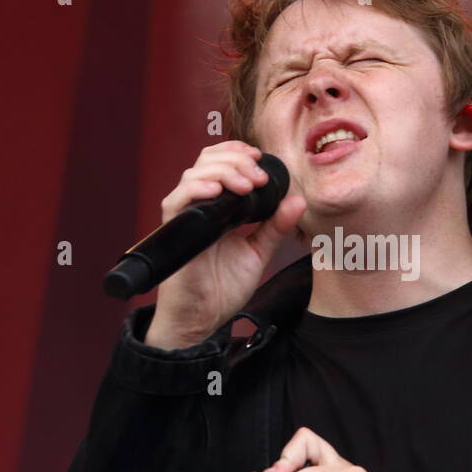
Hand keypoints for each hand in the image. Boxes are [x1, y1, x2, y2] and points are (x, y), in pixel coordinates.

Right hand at [144, 140, 305, 347]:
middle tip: (259, 177)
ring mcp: (185, 217)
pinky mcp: (174, 231)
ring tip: (248, 185)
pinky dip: (198, 189)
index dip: (238, 152)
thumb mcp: (258, 253)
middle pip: (207, 160)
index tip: (262, 159)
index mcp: (219, 207)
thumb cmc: (222, 289)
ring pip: (194, 173)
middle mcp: (199, 206)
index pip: (220, 162)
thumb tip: (297, 200)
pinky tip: (219, 192)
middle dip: (237, 160)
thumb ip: (276, 227)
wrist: (202, 319)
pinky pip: (177, 200)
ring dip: (224, 171)